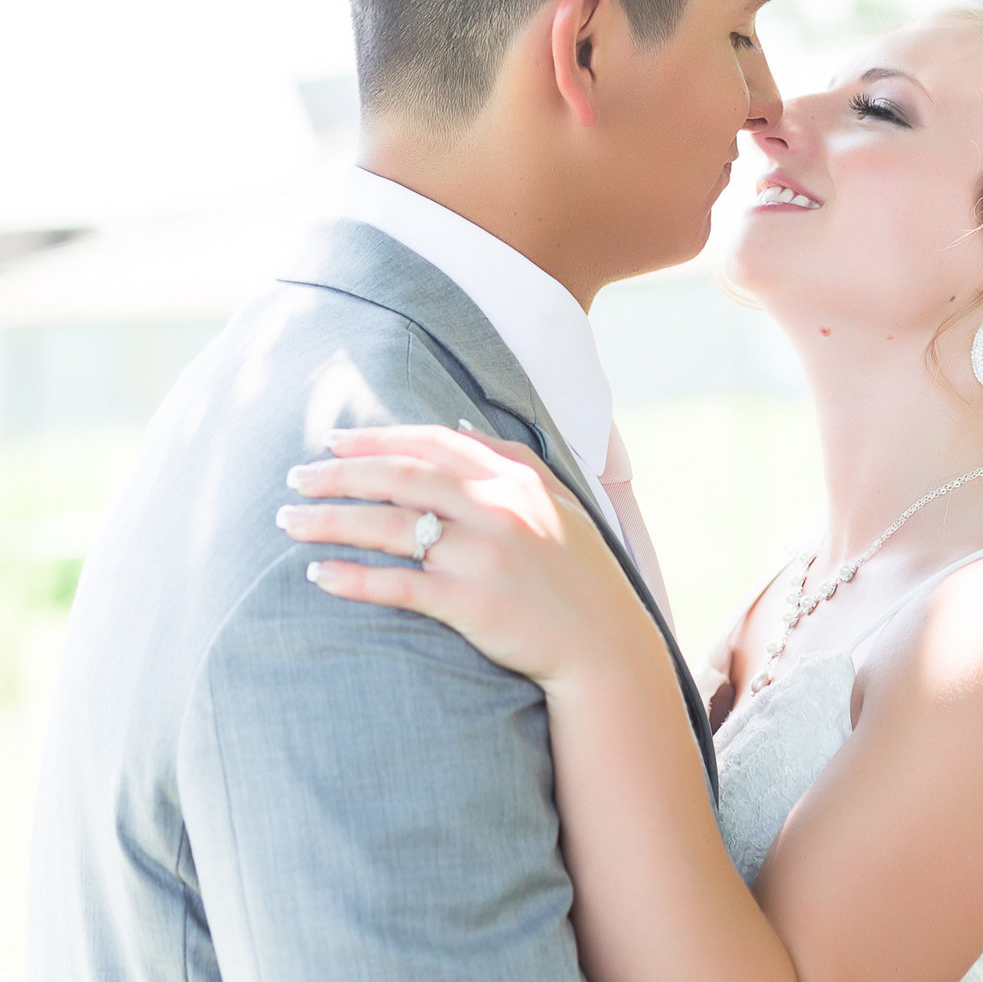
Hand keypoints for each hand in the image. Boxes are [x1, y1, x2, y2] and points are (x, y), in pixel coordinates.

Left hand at [277, 423, 654, 688]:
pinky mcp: (473, 604)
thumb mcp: (559, 501)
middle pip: (401, 478)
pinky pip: (400, 585)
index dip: (378, 439)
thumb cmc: (579, 574)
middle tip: (295, 476)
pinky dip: (355, 578)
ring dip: (331, 521)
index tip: (333, 441)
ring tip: (289, 522)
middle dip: (339, 474)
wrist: (605, 645)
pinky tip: (319, 574)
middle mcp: (499, 510)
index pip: (434, 443)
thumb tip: (456, 425)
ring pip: (391, 527)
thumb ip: (512, 459)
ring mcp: (486, 557)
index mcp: (517, 480)